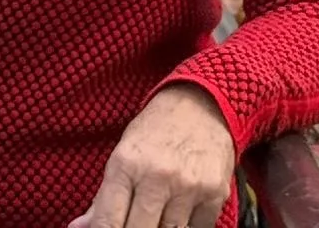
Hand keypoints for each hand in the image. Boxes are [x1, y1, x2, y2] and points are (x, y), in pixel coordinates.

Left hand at [69, 84, 235, 227]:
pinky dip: (187, 226)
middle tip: (134, 222)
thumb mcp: (123, 153)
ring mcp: (188, 187)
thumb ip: (103, 197)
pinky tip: (181, 210)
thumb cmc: (155, 130)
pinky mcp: (215, 194)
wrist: (202, 103)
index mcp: (126, 164)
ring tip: (156, 213)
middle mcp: (157, 176)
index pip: (108, 221)